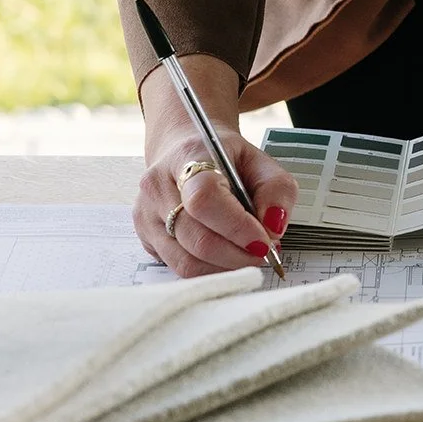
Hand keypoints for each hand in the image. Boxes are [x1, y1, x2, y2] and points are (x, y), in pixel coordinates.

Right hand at [135, 55, 297, 277]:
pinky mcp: (146, 237)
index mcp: (188, 158)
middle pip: (197, 238)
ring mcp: (147, 214)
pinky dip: (210, 270)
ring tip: (247, 255)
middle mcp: (158, 187)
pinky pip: (179, 267)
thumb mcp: (260, 162)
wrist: (185, 152)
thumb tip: (273, 227)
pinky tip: (227, 256)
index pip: (205, 199)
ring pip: (186, 261)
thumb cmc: (223, 159)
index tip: (264, 242)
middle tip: (264, 253)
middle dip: (239, 254)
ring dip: (226, 267)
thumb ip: (277, 190)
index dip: (237, 227)